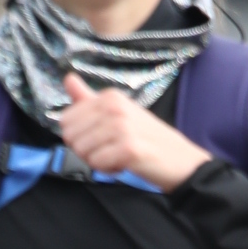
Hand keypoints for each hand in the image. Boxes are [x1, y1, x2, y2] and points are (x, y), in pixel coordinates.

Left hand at [59, 71, 208, 189]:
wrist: (182, 160)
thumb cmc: (147, 139)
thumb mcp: (117, 113)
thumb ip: (89, 99)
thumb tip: (68, 78)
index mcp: (109, 96)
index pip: (65, 120)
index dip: (81, 136)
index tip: (103, 138)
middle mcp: (114, 107)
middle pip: (70, 137)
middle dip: (86, 150)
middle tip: (111, 150)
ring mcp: (122, 126)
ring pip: (82, 152)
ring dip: (98, 162)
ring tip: (120, 156)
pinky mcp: (129, 148)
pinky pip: (97, 164)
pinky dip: (109, 170)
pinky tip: (126, 165)